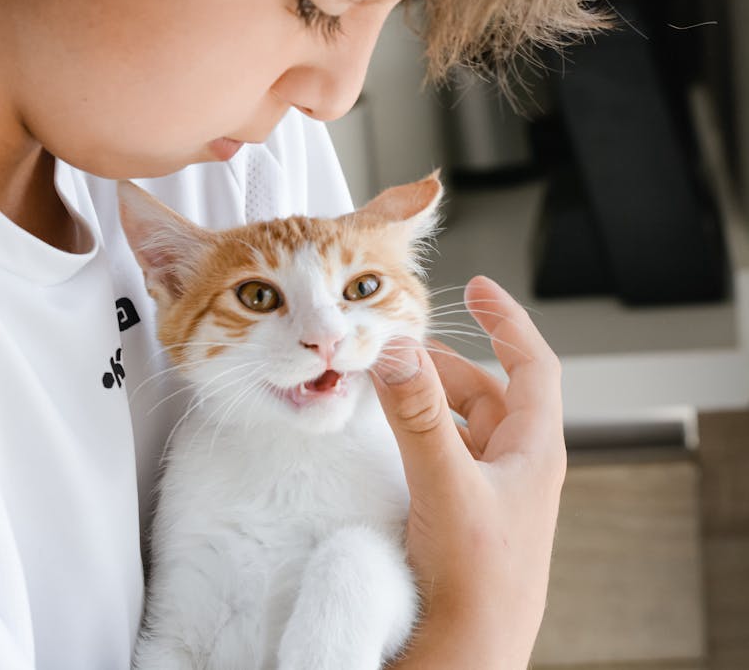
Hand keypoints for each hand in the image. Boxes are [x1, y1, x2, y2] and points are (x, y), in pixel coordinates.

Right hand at [371, 276, 565, 669]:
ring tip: (386, 385)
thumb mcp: (448, 488)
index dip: (508, 319)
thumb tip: (399, 350)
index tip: (478, 287)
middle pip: (487, 390)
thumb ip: (419, 417)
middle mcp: (517, 467)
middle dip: (445, 362)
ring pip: (462, 423)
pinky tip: (387, 437)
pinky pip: (443, 456)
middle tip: (399, 347)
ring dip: (427, 397)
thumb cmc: (477, 588)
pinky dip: (417, 433)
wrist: (464, 665)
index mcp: (534, 451)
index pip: (533, 364)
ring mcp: (490, 493)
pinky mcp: (463, 517)